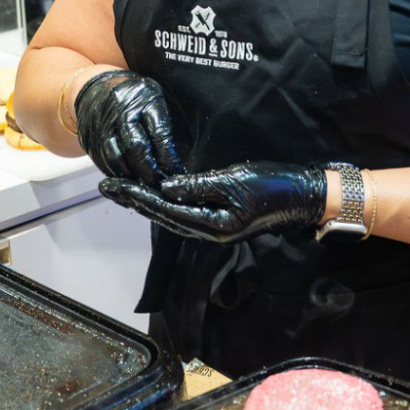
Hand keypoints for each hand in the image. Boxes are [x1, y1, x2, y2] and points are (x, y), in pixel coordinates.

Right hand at [74, 69, 183, 184]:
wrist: (96, 87)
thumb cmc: (136, 96)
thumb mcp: (155, 99)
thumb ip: (165, 124)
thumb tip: (178, 161)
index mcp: (145, 98)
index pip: (159, 133)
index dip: (169, 158)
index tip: (177, 173)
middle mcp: (122, 110)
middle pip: (137, 148)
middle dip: (150, 172)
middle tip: (161, 186)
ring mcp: (103, 125)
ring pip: (117, 158)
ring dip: (132, 177)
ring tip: (145, 188)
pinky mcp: (90, 138)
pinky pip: (103, 162)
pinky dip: (116, 175)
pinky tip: (127, 183)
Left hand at [100, 161, 327, 242]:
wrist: (303, 195)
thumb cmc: (273, 185)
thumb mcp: (235, 180)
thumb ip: (198, 184)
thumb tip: (165, 186)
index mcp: (211, 223)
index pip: (164, 209)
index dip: (137, 196)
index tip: (113, 185)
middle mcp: (209, 230)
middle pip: (163, 215)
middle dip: (134, 200)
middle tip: (106, 186)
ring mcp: (215, 225)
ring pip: (171, 215)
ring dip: (145, 202)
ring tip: (121, 190)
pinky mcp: (221, 217)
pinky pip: (184, 212)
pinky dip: (165, 202)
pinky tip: (154, 194)